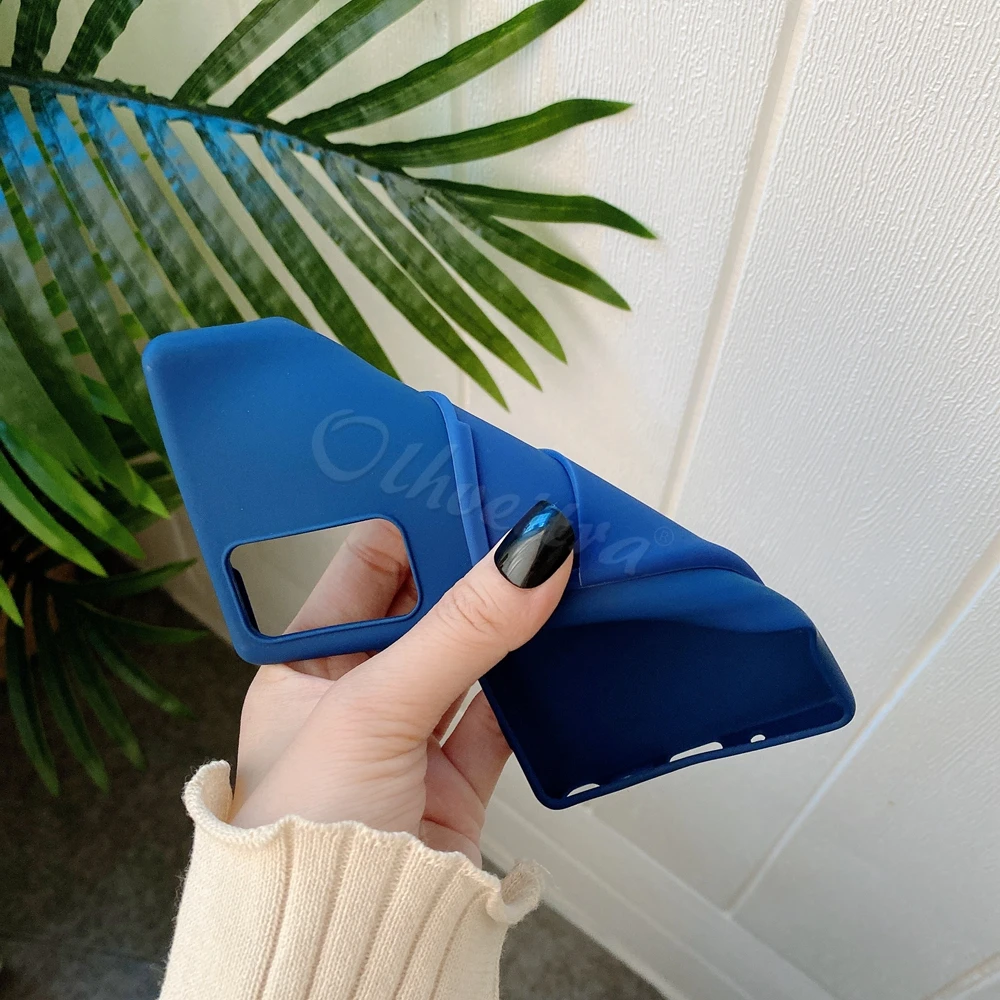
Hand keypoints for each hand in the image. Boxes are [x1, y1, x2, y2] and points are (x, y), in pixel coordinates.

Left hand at [229, 502, 573, 863]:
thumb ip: (461, 629)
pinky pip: (500, 710)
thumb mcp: (377, 708)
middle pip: (422, 605)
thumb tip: (530, 553)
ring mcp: (408, 732)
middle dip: (468, 570)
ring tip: (550, 569)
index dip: (411, 528)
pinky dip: (532, 682)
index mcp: (304, 662)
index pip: (359, 566)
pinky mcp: (455, 774)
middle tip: (520, 522)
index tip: (466, 492)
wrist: (344, 950)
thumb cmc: (306, 834)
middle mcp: (354, 691)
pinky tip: (558, 641)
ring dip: (506, 621)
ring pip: (468, 654)